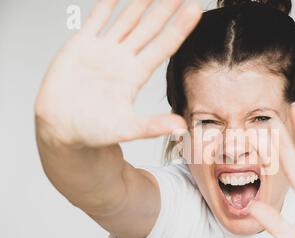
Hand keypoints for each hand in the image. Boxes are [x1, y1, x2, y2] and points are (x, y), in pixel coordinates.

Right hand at [35, 0, 201, 146]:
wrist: (62, 128)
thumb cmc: (93, 130)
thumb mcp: (126, 129)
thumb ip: (153, 126)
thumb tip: (181, 127)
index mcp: (136, 75)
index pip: (163, 46)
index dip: (179, 28)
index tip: (195, 10)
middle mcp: (123, 59)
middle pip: (150, 28)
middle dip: (165, 8)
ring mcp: (103, 50)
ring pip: (127, 19)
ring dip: (141, 2)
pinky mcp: (81, 45)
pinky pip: (96, 19)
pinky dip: (106, 4)